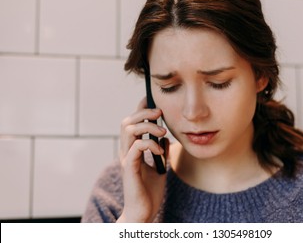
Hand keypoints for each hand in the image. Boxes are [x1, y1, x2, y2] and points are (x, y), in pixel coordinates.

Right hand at [117, 97, 168, 222]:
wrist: (144, 212)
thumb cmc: (149, 191)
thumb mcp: (160, 166)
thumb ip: (160, 151)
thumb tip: (165, 137)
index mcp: (132, 150)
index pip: (132, 123)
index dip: (140, 109)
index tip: (153, 101)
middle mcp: (126, 152)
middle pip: (127, 122)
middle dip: (143, 113)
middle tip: (159, 113)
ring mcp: (126, 160)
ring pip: (128, 130)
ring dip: (147, 126)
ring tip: (162, 130)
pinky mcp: (129, 169)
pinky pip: (136, 148)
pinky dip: (149, 143)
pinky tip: (159, 148)